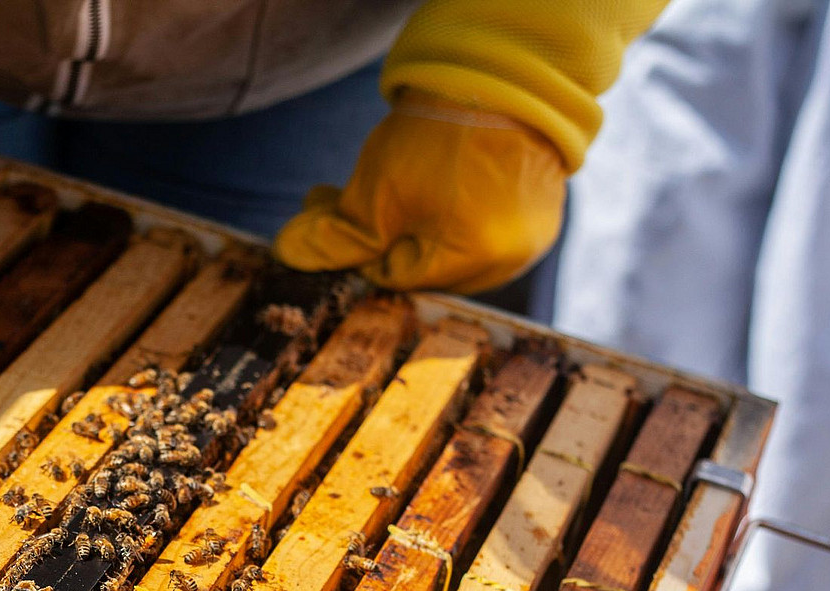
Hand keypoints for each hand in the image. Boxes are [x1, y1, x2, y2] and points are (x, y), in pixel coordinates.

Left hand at [274, 91, 564, 294]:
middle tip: (345, 197)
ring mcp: (531, 236)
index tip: (332, 213)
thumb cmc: (437, 136)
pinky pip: (484, 226)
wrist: (499, 74)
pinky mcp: (540, 210)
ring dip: (414, 221)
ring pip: (452, 246)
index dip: (359, 247)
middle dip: (381, 233)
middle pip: (424, 264)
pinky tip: (434, 179)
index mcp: (474, 261)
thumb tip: (289, 255)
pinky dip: (452, 209)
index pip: (395, 276)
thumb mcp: (375, 192)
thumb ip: (334, 236)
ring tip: (393, 184)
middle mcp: (510, 260)